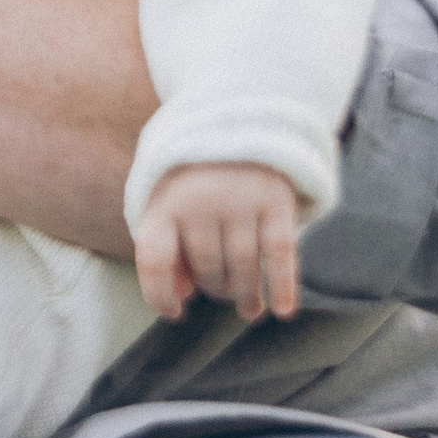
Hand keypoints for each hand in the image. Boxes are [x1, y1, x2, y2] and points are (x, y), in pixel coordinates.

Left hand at [133, 163, 302, 324]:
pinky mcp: (276, 199)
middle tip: (224, 292)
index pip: (155, 260)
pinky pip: (279, 253)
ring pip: (243, 266)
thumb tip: (182, 295)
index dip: (160, 294)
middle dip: (216, 288)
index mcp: (164, 201)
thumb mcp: (170, 202)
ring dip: (246, 295)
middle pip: (207, 267)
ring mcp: (239, 199)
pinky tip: (282, 309)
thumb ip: (167, 246)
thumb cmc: (199, 178)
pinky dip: (282, 286)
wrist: (242, 125)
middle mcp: (200, 200)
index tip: (174, 313)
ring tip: (249, 307)